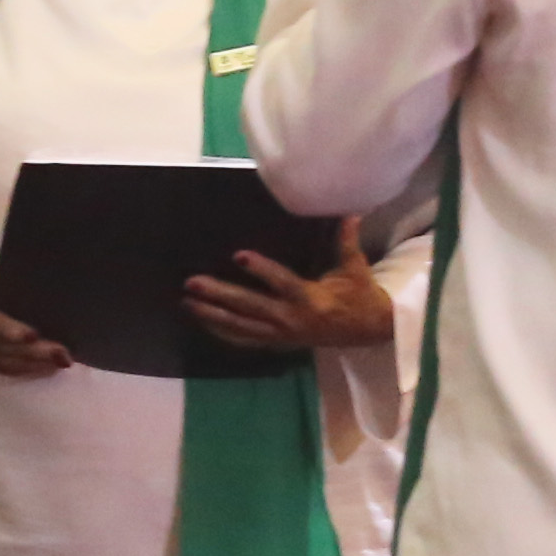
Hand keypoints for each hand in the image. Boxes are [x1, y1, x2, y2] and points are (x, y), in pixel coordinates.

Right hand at [0, 256, 73, 380]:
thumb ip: (10, 288)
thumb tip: (48, 299)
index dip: (9, 329)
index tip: (34, 336)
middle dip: (33, 352)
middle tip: (62, 353)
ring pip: (2, 362)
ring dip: (34, 364)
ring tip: (61, 361)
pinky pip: (1, 369)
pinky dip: (25, 369)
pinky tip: (46, 367)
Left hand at [182, 217, 390, 353]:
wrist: (367, 331)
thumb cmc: (360, 295)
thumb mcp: (356, 268)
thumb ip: (347, 241)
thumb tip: (351, 212)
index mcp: (310, 298)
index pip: (281, 282)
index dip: (261, 270)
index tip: (238, 255)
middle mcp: (291, 319)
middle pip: (250, 307)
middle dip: (219, 295)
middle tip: (193, 283)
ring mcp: (282, 335)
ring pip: (241, 326)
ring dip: (213, 315)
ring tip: (188, 302)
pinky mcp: (278, 343)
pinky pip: (245, 340)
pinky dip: (223, 332)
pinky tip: (203, 321)